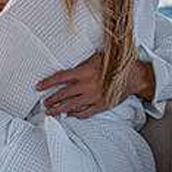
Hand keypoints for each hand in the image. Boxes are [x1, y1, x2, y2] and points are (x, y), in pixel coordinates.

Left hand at [38, 57, 156, 117]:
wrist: (133, 76)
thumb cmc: (115, 64)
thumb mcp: (96, 57)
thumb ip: (81, 63)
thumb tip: (67, 61)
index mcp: (84, 72)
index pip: (60, 78)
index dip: (47, 83)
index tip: (38, 86)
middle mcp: (87, 86)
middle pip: (63, 95)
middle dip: (51, 99)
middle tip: (43, 102)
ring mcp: (94, 97)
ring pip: (72, 106)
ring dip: (59, 109)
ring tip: (50, 111)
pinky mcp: (101, 106)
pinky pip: (85, 113)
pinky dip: (76, 114)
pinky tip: (69, 114)